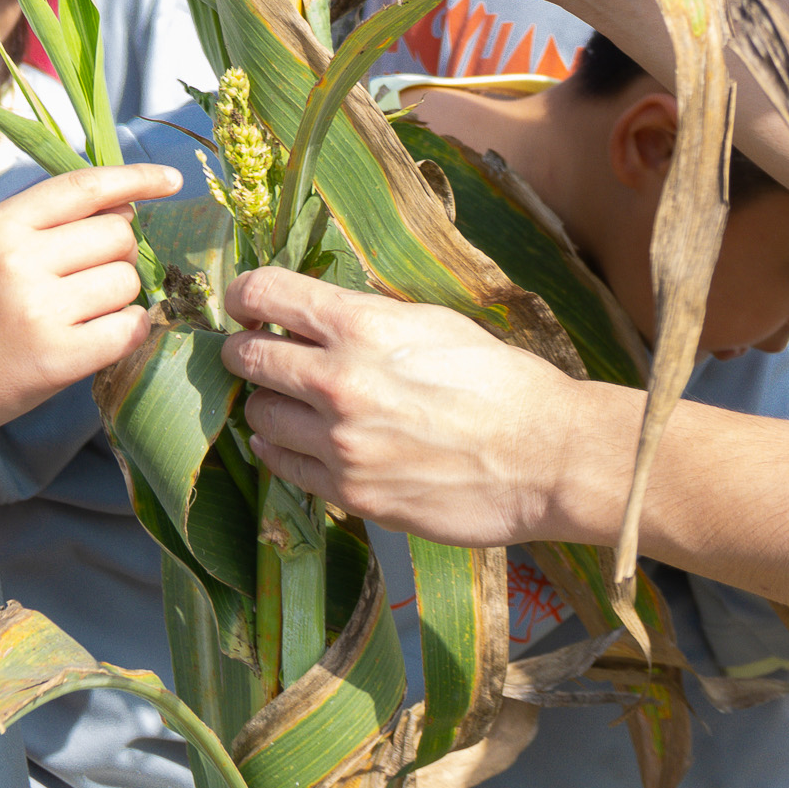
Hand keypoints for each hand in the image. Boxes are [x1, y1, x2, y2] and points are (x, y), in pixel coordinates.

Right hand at [0, 163, 173, 441]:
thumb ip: (41, 221)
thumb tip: (124, 209)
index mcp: (2, 225)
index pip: (85, 186)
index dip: (136, 179)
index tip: (171, 180)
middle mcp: (20, 260)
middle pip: (118, 235)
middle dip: (120, 254)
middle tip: (92, 278)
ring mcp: (39, 310)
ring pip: (126, 282)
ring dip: (121, 296)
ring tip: (85, 312)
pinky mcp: (56, 359)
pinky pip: (127, 329)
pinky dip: (130, 330)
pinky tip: (108, 335)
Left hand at [217, 266, 614, 547]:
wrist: (544, 457)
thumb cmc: (501, 383)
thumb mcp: (432, 323)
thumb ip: (364, 318)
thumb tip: (314, 316)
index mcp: (362, 326)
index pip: (264, 293)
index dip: (244, 295)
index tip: (245, 305)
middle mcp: (339, 381)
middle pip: (246, 358)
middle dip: (246, 351)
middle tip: (256, 352)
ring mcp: (340, 444)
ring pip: (259, 415)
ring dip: (268, 404)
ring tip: (291, 402)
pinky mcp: (350, 494)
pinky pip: (284, 467)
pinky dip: (281, 450)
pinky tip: (297, 441)